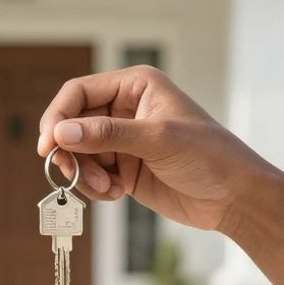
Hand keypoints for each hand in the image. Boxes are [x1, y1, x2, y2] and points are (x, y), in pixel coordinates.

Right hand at [36, 66, 265, 231]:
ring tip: (107, 189)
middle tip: (73, 176)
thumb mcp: (158, 140)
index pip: (79, 92)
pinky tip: (117, 193)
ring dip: (84, 173)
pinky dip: (95, 187)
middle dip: (71, 152)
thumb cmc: (209, 156)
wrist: (234, 197)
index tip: (49, 146)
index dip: (58, 117)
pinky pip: (91, 174)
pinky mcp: (123, 168)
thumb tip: (61, 132)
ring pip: (78, 152)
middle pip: (72, 124)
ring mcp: (122, 140)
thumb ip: (108, 135)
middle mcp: (124, 109)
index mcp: (135, 86)